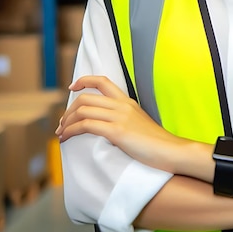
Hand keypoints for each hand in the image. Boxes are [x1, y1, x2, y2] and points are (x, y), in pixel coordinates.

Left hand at [56, 75, 184, 172]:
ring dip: (66, 122)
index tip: (72, 88)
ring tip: (61, 134)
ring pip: (82, 110)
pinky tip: (66, 139)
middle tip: (61, 124)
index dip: (84, 81)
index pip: (102, 81)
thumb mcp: (139, 124)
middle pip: (86, 98)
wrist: (171, 150)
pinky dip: (71, 131)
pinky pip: (86, 125)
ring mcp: (120, 117)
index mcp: (127, 102)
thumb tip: (107, 127)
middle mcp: (122, 105)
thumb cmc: (156, 143)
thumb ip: (124, 120)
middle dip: (68, 111)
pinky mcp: (117, 131)